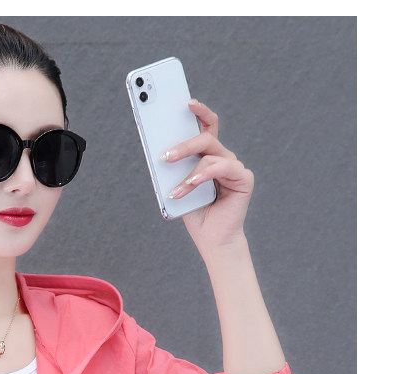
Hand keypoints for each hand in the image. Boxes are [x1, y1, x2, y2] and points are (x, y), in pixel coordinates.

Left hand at [161, 99, 253, 254]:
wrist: (212, 240)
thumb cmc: (196, 214)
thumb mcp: (178, 187)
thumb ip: (175, 170)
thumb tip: (161, 152)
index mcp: (209, 156)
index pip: (206, 126)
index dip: (199, 112)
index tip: (186, 102)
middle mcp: (224, 158)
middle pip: (206, 137)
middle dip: (183, 144)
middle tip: (165, 156)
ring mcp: (234, 167)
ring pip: (211, 152)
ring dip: (188, 170)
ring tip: (176, 189)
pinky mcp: (243, 178)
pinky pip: (222, 167)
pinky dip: (203, 176)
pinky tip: (190, 186)